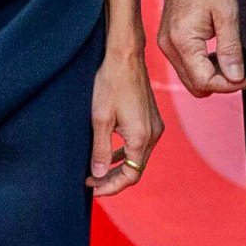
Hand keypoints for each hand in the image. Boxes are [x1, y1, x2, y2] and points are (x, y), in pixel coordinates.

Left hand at [87, 35, 163, 197]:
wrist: (125, 56)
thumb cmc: (110, 83)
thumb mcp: (100, 119)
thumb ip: (100, 149)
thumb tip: (98, 174)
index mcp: (141, 137)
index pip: (130, 176)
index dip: (110, 187)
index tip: (92, 189)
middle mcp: (152, 135)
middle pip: (135, 170)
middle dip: (113, 179)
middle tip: (91, 182)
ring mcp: (154, 127)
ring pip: (137, 158)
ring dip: (118, 167)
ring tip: (97, 172)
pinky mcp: (151, 119)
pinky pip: (139, 145)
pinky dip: (125, 154)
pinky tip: (109, 154)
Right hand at [159, 0, 245, 97]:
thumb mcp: (228, 13)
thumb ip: (231, 49)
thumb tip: (235, 78)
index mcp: (182, 41)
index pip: (204, 82)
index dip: (229, 85)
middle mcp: (168, 45)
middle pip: (194, 85)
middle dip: (220, 83)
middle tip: (242, 71)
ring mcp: (166, 42)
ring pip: (189, 76)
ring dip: (211, 74)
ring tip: (232, 59)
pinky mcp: (168, 37)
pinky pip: (185, 63)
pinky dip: (202, 64)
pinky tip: (218, 51)